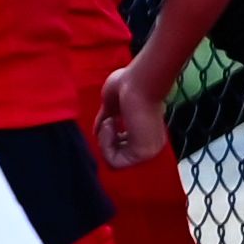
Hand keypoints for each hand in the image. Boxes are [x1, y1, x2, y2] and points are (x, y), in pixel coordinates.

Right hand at [95, 55, 178, 169]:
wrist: (140, 81)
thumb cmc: (130, 85)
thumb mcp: (112, 105)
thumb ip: (105, 119)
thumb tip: (95, 132)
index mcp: (146, 133)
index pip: (122, 150)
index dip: (108, 138)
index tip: (105, 121)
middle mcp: (149, 145)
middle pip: (117, 158)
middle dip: (104, 140)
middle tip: (106, 121)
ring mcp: (147, 151)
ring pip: (114, 162)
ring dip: (104, 141)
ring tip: (108, 121)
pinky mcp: (142, 153)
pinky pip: (114, 161)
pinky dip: (105, 143)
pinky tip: (109, 123)